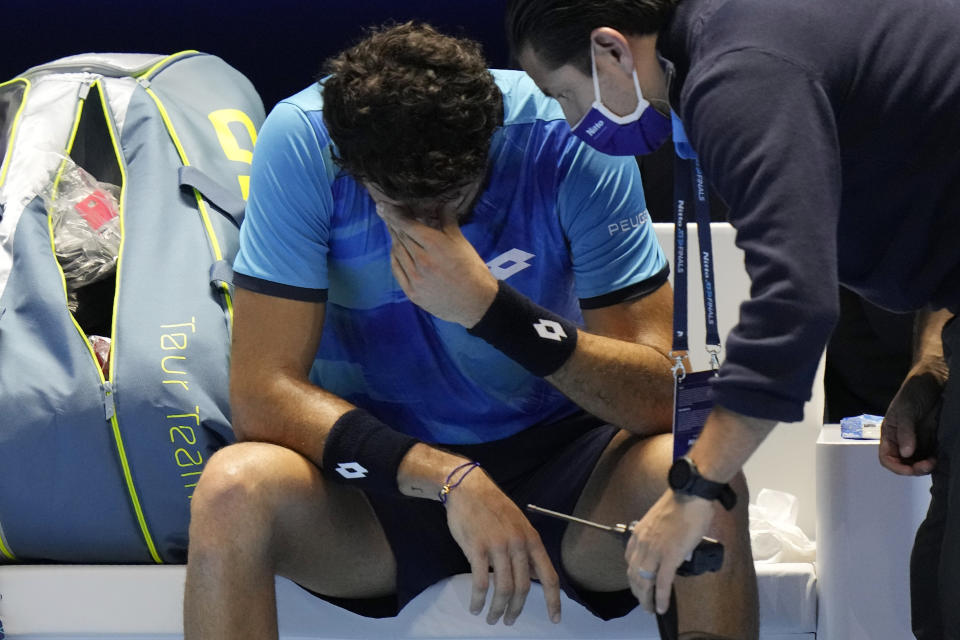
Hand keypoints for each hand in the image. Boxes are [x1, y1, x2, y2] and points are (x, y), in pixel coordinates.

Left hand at [377, 203, 497, 326]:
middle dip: (392, 224)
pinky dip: (394, 257)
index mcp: (435, 246)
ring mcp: (415, 278)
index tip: (384, 205)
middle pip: (401, 237)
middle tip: (385, 213)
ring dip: (393, 239)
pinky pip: (397, 270)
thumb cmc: (472, 271)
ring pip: (397, 253)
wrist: (476, 303)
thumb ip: (448, 222)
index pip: (408, 225)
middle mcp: (422, 261)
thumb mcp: (462, 243)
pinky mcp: (411, 292)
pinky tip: (395, 250)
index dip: (394, 214)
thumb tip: (443, 203)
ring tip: (392, 230)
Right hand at [443, 469, 561, 624]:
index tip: (554, 619)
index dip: (553, 601)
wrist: (468, 488)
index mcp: (531, 539)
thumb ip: (527, 549)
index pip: (549, 576)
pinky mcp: (477, 548)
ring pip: (503, 589)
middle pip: (523, 588)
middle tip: (509, 622)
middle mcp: (518, 544)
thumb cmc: (493, 506)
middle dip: (516, 610)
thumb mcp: (519, 524)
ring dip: (498, 609)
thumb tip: (534, 575)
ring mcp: (497, 546)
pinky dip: (478, 599)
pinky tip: (475, 607)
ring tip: (492, 618)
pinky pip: (481, 582)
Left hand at [624, 489, 714, 613]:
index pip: (629, 560)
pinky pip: (662, 583)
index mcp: (639, 533)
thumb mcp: (660, 520)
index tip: (638, 584)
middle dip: (637, 592)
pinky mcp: (670, 556)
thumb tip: (668, 546)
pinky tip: (661, 607)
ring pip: (644, 582)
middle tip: (644, 603)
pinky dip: (661, 598)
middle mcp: (642, 543)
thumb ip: (659, 535)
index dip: (633, 576)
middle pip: (634, 574)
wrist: (690, 493)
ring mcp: (655, 550)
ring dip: (646, 599)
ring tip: (651, 609)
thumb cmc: (681, 503)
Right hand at [879, 359, 945, 475]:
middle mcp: (903, 439)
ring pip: (918, 462)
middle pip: (903, 463)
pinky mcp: (932, 438)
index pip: (887, 458)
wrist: (935, 378)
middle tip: (927, 464)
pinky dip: (935, 460)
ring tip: (935, 460)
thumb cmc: (914, 389)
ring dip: (926, 466)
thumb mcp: (906, 410)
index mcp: (890, 433)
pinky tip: (940, 456)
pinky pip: (931, 455)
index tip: (911, 468)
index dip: (897, 467)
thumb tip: (906, 453)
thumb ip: (905, 432)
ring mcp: (918, 439)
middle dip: (914, 468)